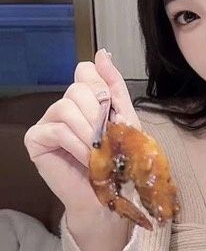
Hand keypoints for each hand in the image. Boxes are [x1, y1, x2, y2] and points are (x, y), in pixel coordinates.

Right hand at [24, 49, 140, 217]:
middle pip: (77, 89)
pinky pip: (57, 130)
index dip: (101, 87)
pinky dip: (76, 144)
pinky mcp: (36, 140)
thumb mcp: (124, 119)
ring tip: (98, 152)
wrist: (107, 197)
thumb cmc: (117, 162)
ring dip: (89, 132)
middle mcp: (62, 106)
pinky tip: (86, 158)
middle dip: (98, 115)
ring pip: (66, 108)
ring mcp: (46, 122)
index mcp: (84, 99)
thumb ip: (114, 87)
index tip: (112, 110)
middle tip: (108, 139)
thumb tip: (102, 53)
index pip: (85, 72)